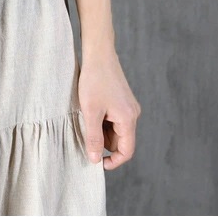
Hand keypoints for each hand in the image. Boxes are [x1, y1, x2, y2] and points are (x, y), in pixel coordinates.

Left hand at [78, 49, 141, 170]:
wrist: (99, 53)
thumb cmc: (94, 80)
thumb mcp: (90, 111)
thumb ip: (93, 137)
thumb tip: (94, 159)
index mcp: (128, 119)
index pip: (126, 151)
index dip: (113, 161)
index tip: (97, 163)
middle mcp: (132, 114)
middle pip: (121, 140)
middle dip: (104, 143)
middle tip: (85, 136)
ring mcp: (128, 106)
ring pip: (116, 129)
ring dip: (102, 131)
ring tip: (86, 120)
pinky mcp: (122, 100)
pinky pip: (114, 119)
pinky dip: (103, 121)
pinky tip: (91, 112)